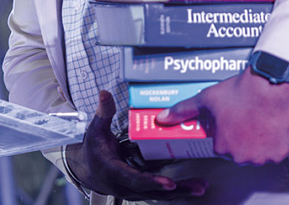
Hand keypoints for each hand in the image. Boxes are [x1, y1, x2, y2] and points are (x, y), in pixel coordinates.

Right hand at [64, 90, 206, 199]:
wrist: (88, 170)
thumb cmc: (93, 149)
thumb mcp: (95, 129)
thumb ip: (103, 112)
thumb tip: (104, 93)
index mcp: (113, 171)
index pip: (133, 179)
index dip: (151, 182)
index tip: (169, 183)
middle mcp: (124, 186)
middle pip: (153, 192)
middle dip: (176, 190)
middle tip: (197, 187)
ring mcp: (134, 191)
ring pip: (159, 196)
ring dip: (181, 192)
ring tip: (201, 187)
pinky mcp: (141, 191)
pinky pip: (160, 194)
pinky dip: (177, 192)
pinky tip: (193, 187)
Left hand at [154, 68, 288, 164]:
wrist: (270, 84)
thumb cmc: (239, 92)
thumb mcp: (205, 100)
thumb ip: (182, 111)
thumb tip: (162, 118)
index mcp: (223, 148)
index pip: (221, 145)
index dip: (226, 131)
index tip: (231, 119)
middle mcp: (244, 157)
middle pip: (240, 151)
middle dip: (241, 138)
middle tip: (244, 117)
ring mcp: (264, 156)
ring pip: (258, 153)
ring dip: (258, 141)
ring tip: (257, 120)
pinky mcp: (282, 151)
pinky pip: (276, 151)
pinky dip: (274, 142)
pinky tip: (269, 125)